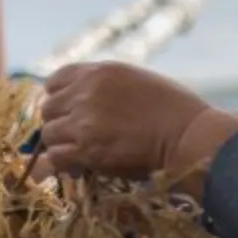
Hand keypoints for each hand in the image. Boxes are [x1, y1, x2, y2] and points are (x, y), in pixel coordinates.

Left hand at [34, 63, 237, 187]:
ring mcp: (83, 121)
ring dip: (63, 145)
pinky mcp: (86, 148)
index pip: (55, 80)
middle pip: (49, 108)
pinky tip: (81, 165)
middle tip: (79, 137)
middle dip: (61, 123)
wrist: (189, 136)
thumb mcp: (139, 82)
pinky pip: (56, 156)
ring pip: (49, 134)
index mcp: (100, 72)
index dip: (59, 97)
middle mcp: (86, 92)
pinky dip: (65, 163)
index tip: (69, 111)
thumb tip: (87, 103)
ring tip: (82, 153)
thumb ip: (107, 88)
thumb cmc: (176, 111)